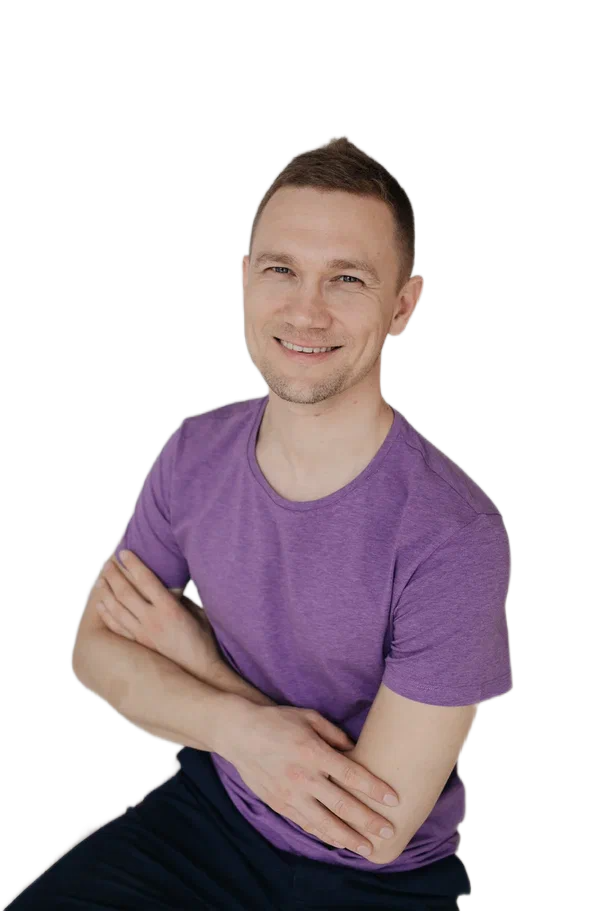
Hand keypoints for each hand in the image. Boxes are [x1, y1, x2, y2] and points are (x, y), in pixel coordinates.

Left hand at [95, 551, 221, 672]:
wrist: (199, 673)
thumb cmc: (203, 642)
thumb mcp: (198, 614)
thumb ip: (181, 600)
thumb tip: (170, 588)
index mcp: (169, 609)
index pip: (146, 580)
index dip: (134, 564)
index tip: (124, 553)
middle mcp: (152, 620)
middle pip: (126, 592)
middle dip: (115, 575)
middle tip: (108, 563)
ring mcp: (142, 634)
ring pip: (117, 609)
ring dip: (107, 592)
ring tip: (101, 580)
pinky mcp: (138, 646)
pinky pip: (117, 627)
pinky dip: (107, 614)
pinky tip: (101, 605)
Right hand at [227, 704, 398, 858]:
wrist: (239, 733)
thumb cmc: (278, 721)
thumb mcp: (309, 717)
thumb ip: (335, 735)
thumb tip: (357, 751)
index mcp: (313, 752)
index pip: (351, 775)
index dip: (375, 788)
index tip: (394, 799)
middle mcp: (303, 777)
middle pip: (342, 805)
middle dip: (368, 821)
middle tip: (388, 831)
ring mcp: (289, 794)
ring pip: (323, 823)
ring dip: (347, 838)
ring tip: (366, 849)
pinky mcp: (278, 804)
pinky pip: (305, 824)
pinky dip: (323, 834)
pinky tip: (337, 841)